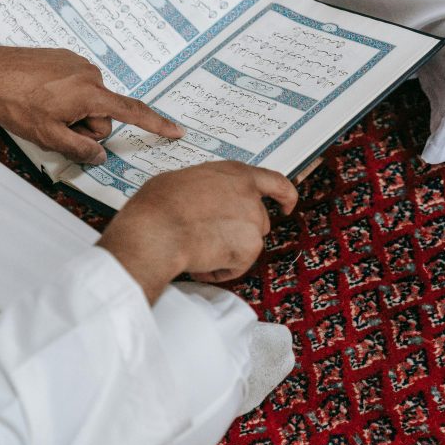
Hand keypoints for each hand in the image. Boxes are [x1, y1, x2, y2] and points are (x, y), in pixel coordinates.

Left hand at [0, 36, 182, 163]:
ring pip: (87, 102)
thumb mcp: (47, 135)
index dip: (156, 125)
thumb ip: (80, 149)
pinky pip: (75, 86)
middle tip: (53, 127)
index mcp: (90, 94)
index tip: (177, 131)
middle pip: (103, 115)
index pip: (132, 112)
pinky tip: (39, 96)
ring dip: (72, 113)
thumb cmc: (14, 102)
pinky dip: (63, 97)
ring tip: (41, 110)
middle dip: (84, 127)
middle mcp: (90, 74)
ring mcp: (77, 64)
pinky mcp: (64, 58)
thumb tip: (101, 156)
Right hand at [97, 162, 298, 301]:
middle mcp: (249, 196)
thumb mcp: (184, 180)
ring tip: (195, 249)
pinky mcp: (249, 250)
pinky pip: (236, 266)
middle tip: (211, 238)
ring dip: (226, 251)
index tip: (287, 204)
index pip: (275, 182)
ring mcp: (252, 223)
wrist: (156, 231)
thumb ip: (206, 187)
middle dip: (239, 233)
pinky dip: (218, 270)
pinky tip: (198, 263)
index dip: (285, 195)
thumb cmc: (158, 205)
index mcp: (235, 174)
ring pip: (246, 246)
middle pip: (258, 221)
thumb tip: (200, 197)